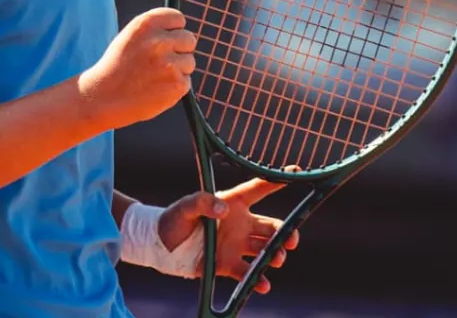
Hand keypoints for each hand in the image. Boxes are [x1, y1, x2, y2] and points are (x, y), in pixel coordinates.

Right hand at [79, 7, 196, 129]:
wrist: (101, 98)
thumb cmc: (118, 67)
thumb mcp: (131, 38)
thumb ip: (156, 31)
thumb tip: (183, 30)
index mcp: (146, 24)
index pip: (178, 18)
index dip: (172, 31)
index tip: (164, 41)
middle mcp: (159, 41)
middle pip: (189, 39)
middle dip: (179, 50)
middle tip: (159, 63)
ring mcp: (169, 63)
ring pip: (189, 62)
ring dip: (177, 70)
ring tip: (153, 78)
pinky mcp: (177, 84)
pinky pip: (186, 81)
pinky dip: (174, 87)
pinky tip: (155, 90)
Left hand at [156, 175, 301, 294]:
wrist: (161, 247)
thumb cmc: (173, 220)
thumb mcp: (185, 207)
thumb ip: (202, 203)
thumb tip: (223, 210)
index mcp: (233, 204)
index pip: (258, 189)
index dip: (276, 181)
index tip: (296, 172)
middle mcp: (240, 224)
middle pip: (271, 227)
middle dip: (286, 233)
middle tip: (291, 240)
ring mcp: (236, 246)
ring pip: (264, 250)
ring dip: (275, 255)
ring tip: (277, 259)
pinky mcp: (228, 265)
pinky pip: (247, 273)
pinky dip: (257, 280)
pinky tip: (262, 284)